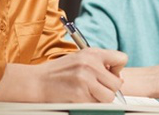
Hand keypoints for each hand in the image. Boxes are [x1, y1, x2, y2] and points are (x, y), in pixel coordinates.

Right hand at [0, 48, 127, 102]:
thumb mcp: (79, 58)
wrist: (37, 81)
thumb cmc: (58, 72)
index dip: (118, 69)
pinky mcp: (79, 94)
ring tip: (88, 94)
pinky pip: (96, 105)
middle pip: (117, 83)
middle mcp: (90, 64)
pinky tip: (79, 98)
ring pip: (109, 97)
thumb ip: (98, 63)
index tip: (109, 74)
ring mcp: (85, 80)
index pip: (121, 58)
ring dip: (101, 99)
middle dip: (109, 89)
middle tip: (96, 89)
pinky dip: (89, 105)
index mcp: (92, 53)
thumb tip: (119, 76)